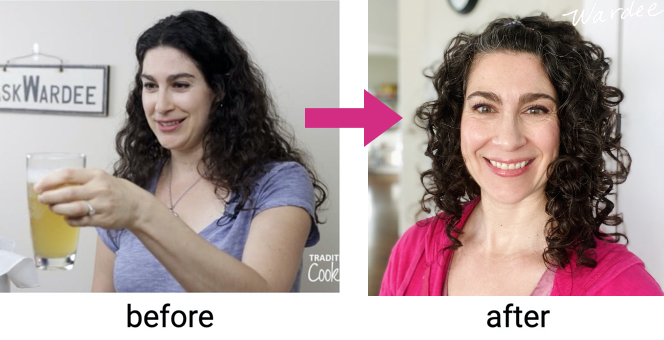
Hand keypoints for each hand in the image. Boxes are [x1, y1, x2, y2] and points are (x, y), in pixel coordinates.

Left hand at [34, 168, 149, 229]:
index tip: (39, 186)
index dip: (49, 181)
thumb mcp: (100, 177)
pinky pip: (80, 221)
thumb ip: (79, 179)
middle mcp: (99, 189)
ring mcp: (102, 206)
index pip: (68, 175)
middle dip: (50, 197)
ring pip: (73, 209)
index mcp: (96, 175)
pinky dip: (70, 220)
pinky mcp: (103, 220)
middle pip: (68, 193)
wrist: (136, 205)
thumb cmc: (114, 190)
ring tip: (53, 208)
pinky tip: (67, 218)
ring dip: (58, 209)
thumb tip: (51, 184)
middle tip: (42, 198)